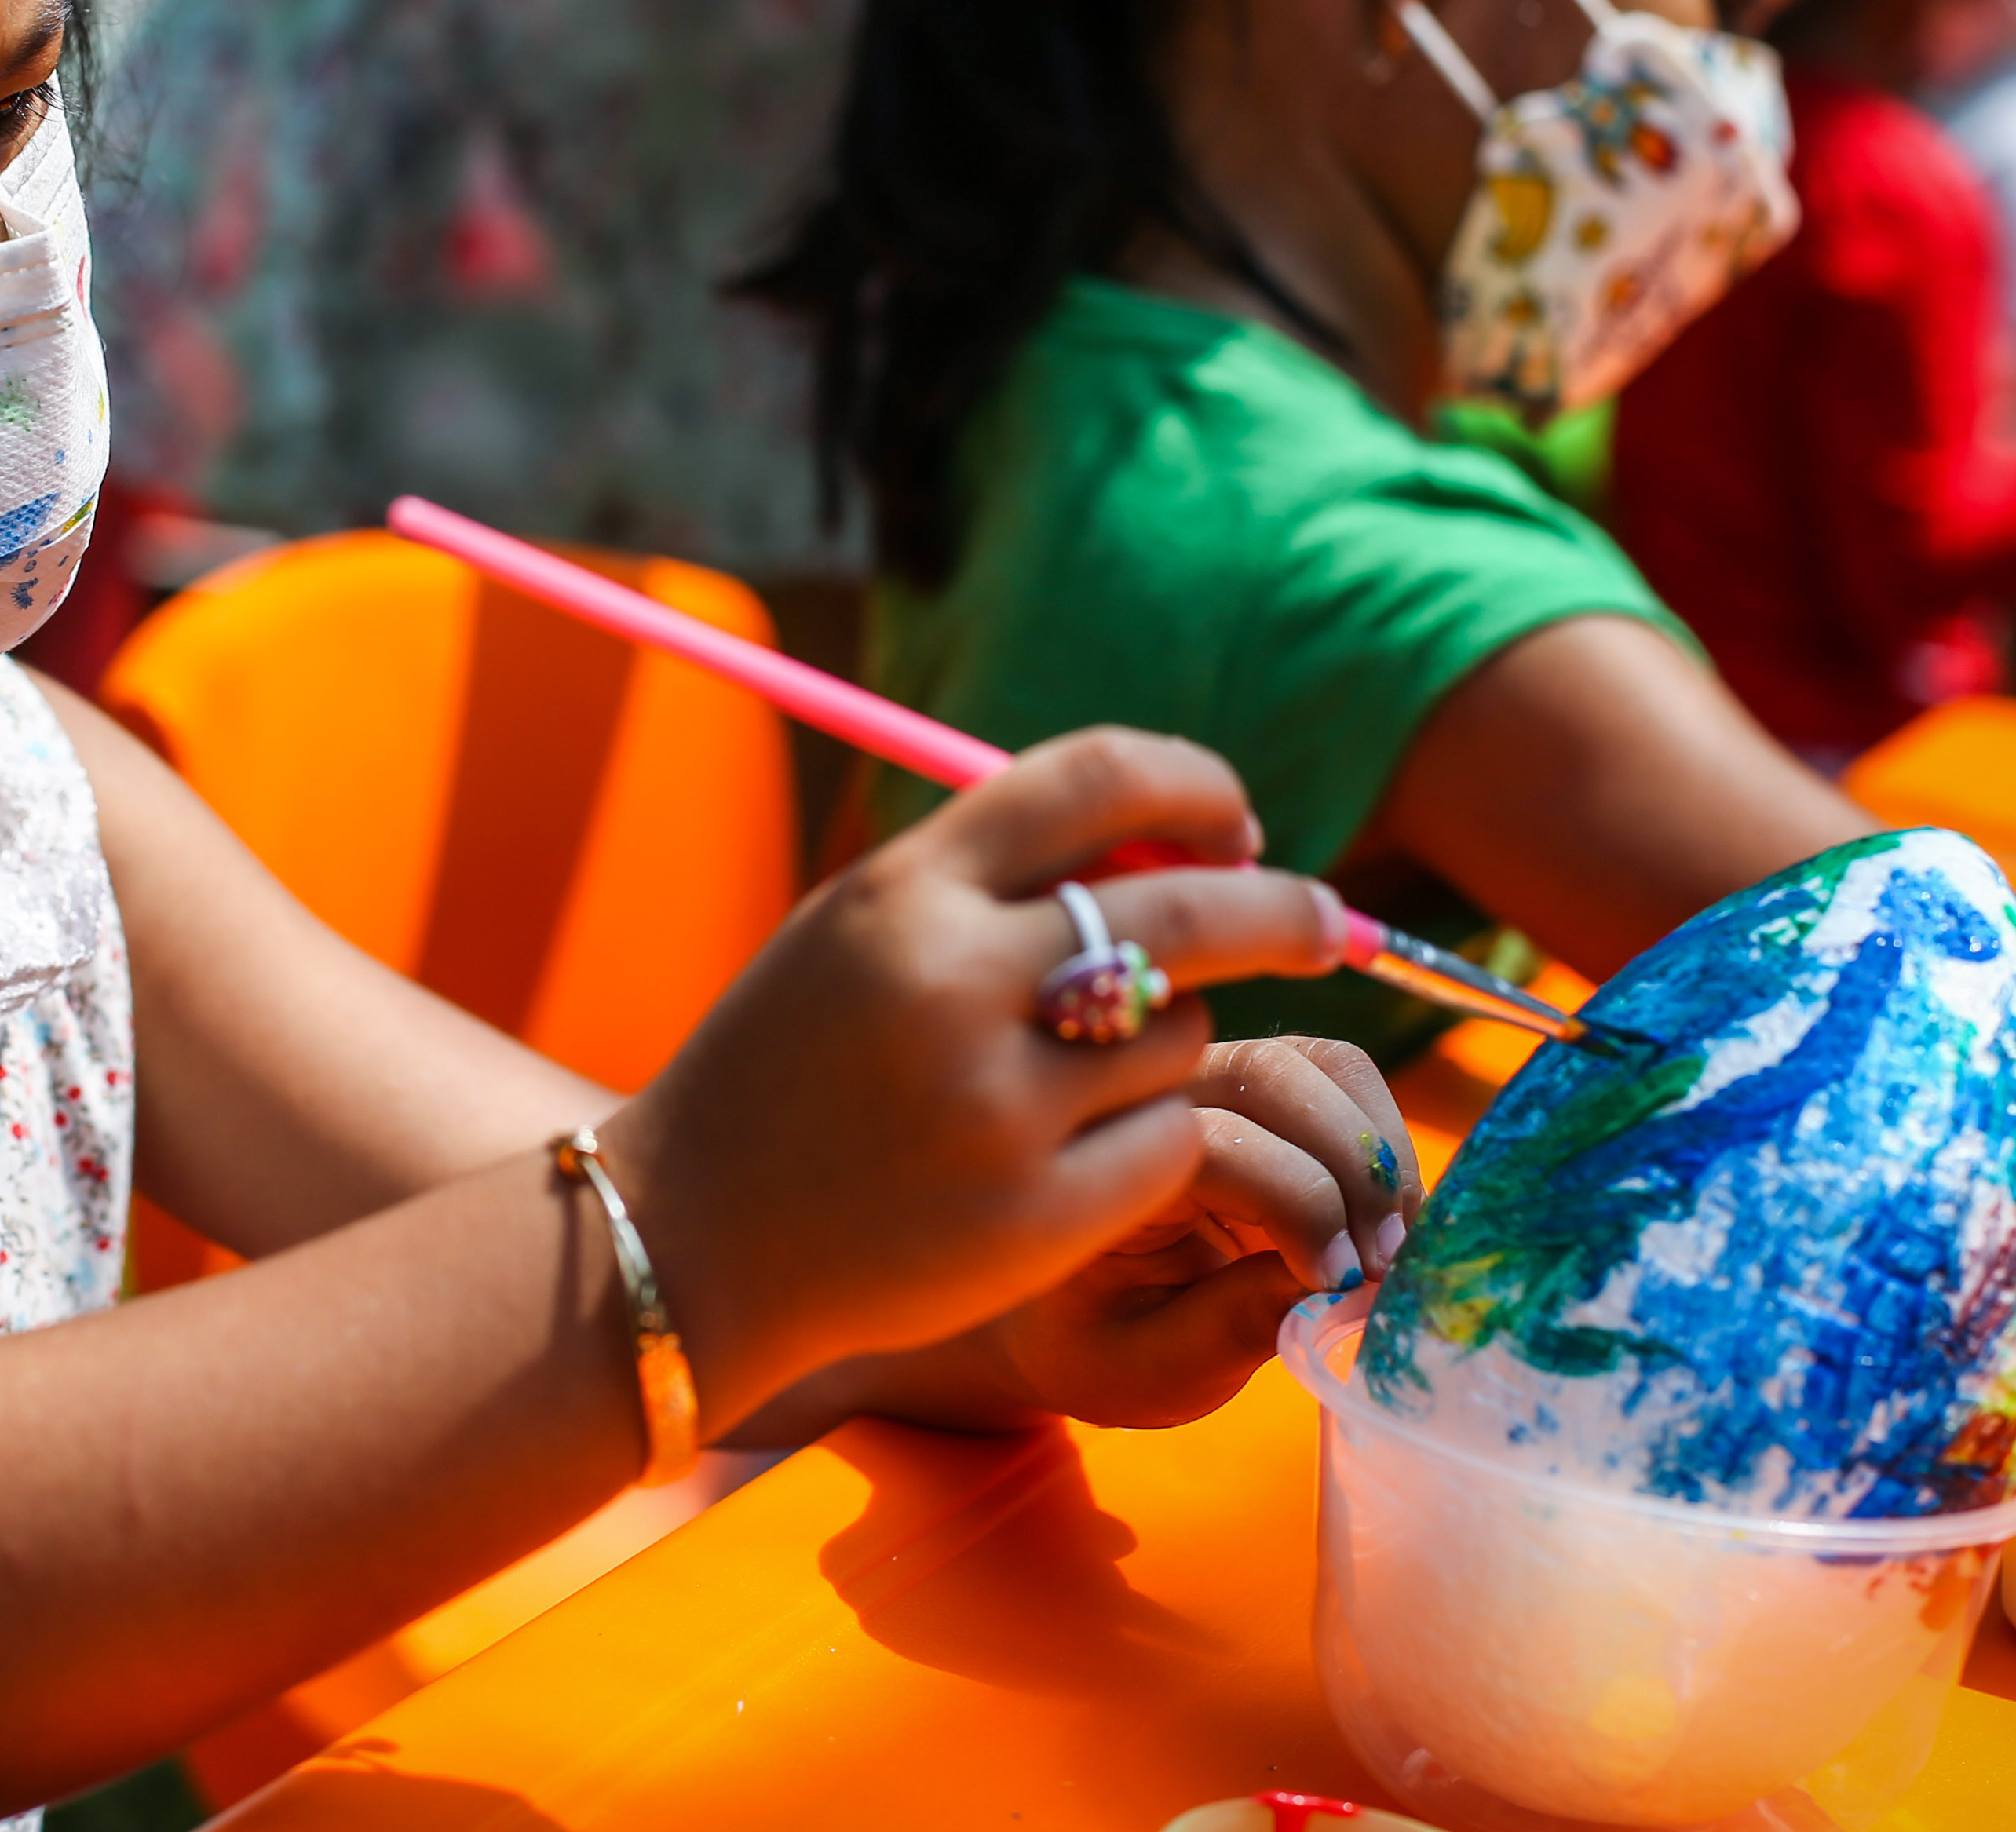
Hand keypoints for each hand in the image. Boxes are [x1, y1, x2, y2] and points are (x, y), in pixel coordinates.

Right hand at [604, 730, 1348, 1434]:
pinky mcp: (1034, 1214)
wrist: (683, 1237)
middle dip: (1287, 907)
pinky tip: (1084, 1161)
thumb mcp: (860, 933)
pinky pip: (1168, 1144)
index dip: (1195, 785)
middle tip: (1332, 922)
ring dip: (1173, 1044)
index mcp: (907, 888)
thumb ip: (994, 879)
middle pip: (1191, 908)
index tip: (1241, 821)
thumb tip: (1180, 840)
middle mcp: (954, 980)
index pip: (1097, 778)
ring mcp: (997, 1104)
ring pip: (1183, 1034)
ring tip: (1091, 1081)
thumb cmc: (785, 1070)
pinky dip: (1151, 1143)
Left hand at [963, 1034, 1416, 1428]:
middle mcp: (1146, 1095)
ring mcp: (1205, 1074)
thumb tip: (1341, 1284)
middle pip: (1271, 1076)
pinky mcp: (1255, 1082)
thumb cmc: (1096, 1342)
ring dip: (1377, 1150)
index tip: (1337, 1282)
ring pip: (1319, 1063)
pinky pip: (1337, 1076)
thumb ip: (1230, 1329)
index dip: (1295, 1201)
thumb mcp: (1147, 1367)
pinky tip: (1386, 1218)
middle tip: (1382, 1265)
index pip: (1211, 1140)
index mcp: (1094, 1163)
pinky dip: (1381, 1138)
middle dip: (1350, 1169)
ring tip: (1391, 1243)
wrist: (1061, 1311)